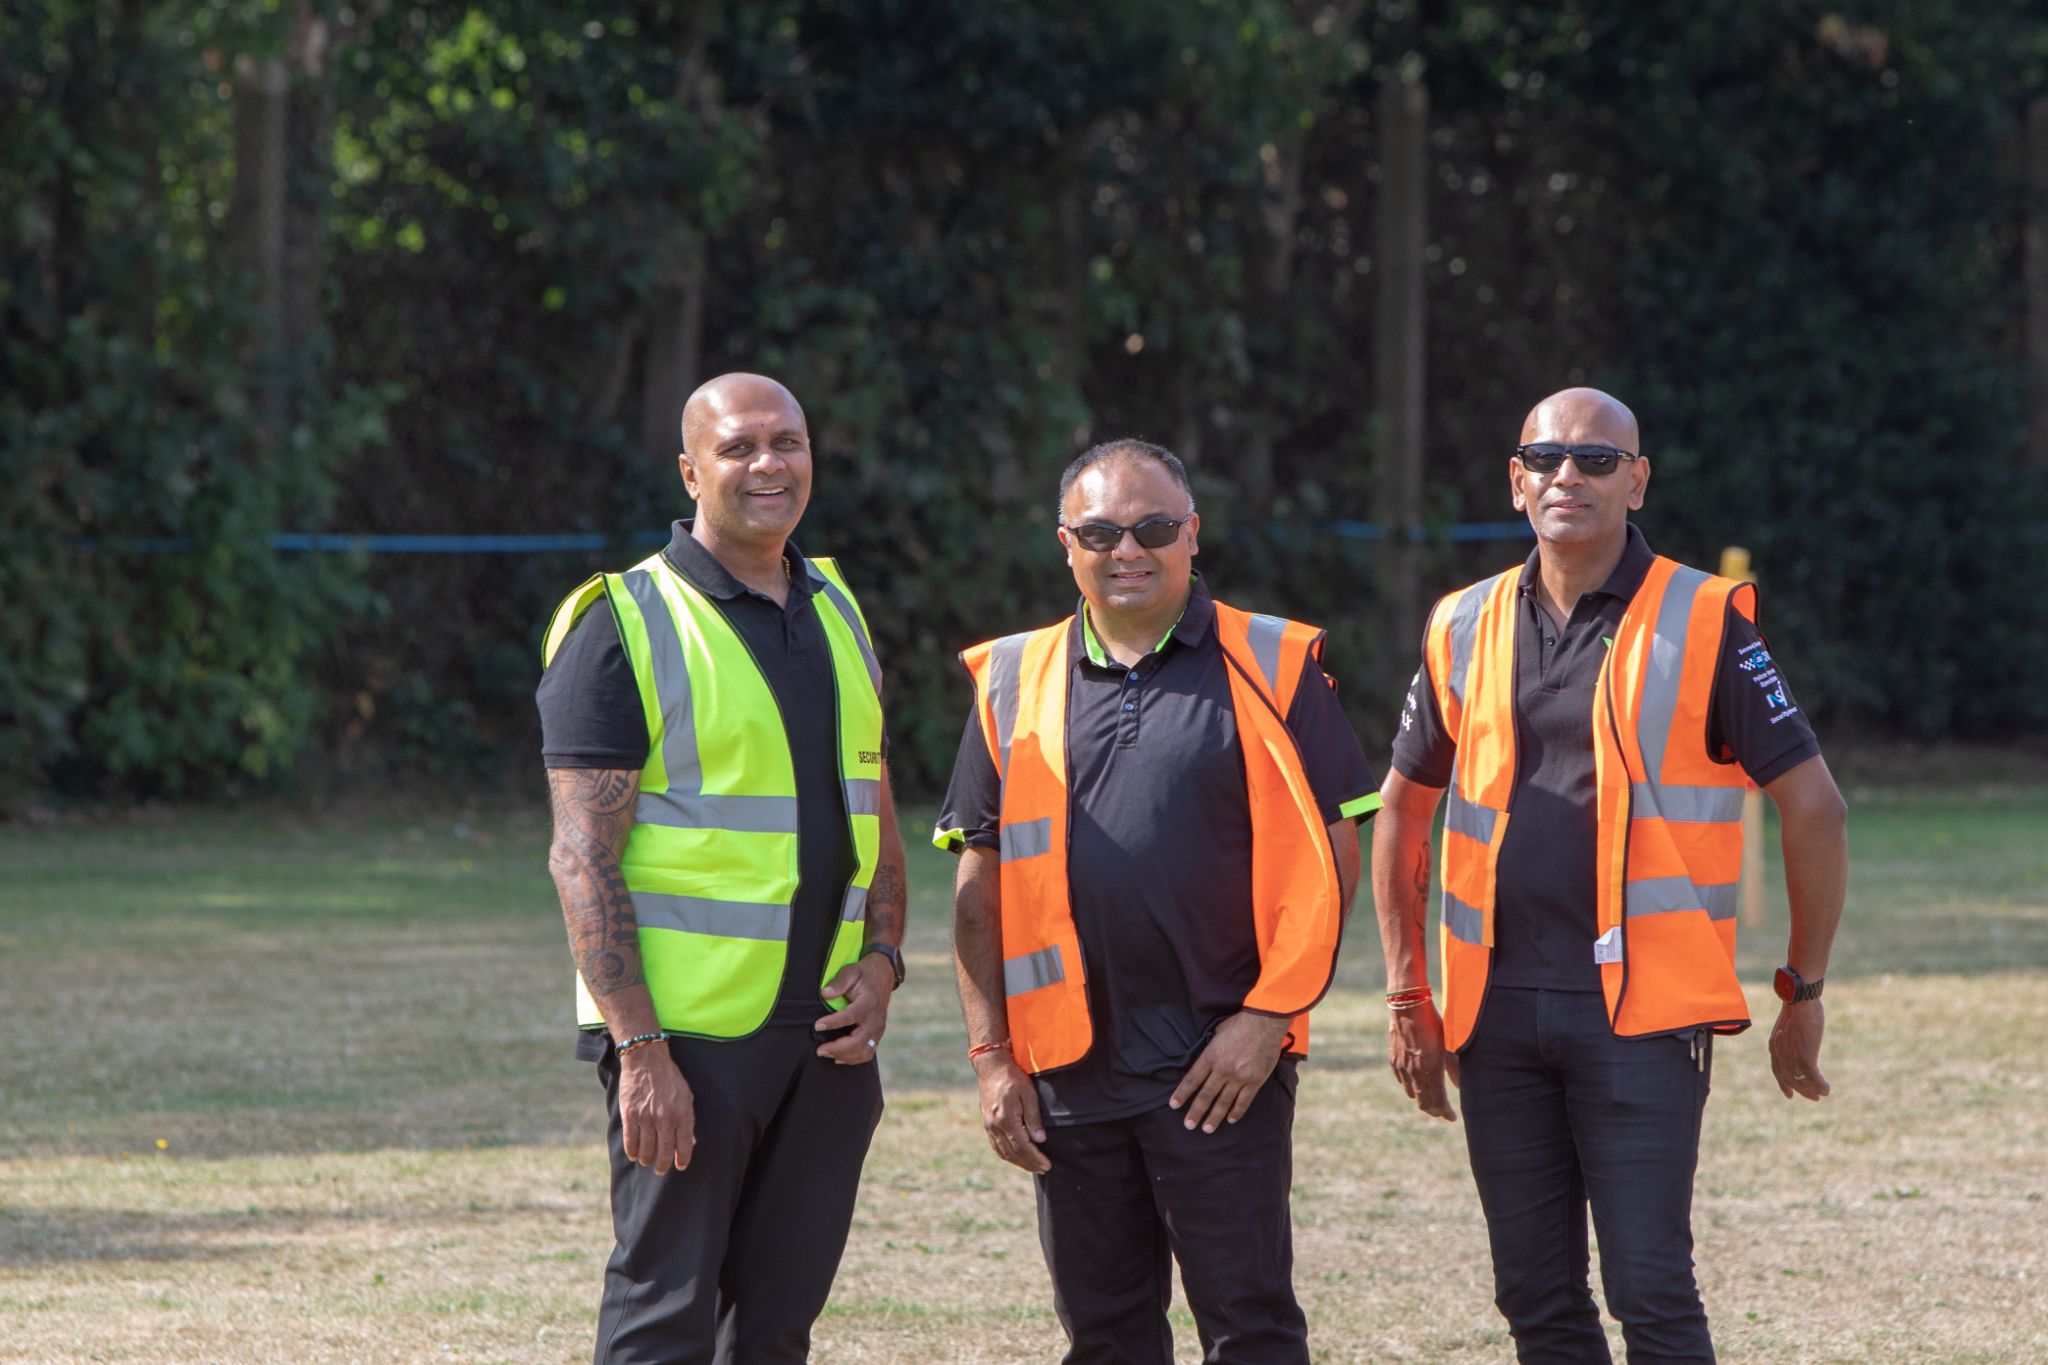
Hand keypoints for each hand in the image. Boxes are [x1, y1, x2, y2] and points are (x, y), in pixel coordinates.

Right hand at [617, 1043, 694, 1174]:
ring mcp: (646, 1118)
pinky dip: (632, 1152)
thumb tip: (691, 1141)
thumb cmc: (669, 1078)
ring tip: (647, 1160)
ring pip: (646, 1150)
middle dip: (663, 1165)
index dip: (682, 1160)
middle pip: (664, 1152)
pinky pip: (630, 1141)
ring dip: (646, 1159)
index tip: (680, 1166)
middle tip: (661, 1170)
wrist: (646, 1060)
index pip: (685, 1145)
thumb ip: (688, 1119)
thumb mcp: (686, 1096)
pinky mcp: (630, 1115)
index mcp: (682, 1113)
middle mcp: (665, 1118)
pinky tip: (634, 1154)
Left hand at [814, 952, 894, 1063]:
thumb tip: (824, 993)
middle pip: (859, 1040)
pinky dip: (853, 1059)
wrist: (882, 976)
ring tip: (826, 1053)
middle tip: (819, 1050)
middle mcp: (876, 1018)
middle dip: (837, 1048)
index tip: (817, 1026)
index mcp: (870, 1001)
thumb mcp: (850, 971)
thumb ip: (838, 982)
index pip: (852, 1016)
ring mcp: (878, 1029)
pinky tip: (838, 1057)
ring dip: (844, 1056)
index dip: (834, 1023)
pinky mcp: (877, 1035)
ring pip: (864, 1051)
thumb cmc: (863, 975)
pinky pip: (868, 1052)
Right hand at [974, 1051, 1049, 1172]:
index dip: (1036, 1158)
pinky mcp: (986, 1124)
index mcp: (1006, 1119)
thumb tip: (1040, 1139)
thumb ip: (1033, 1118)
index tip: (1047, 1165)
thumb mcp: (1029, 1094)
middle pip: (1013, 1153)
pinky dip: (1007, 1155)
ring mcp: (989, 1126)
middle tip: (1044, 1169)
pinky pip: (996, 1146)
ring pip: (1003, 1152)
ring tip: (1033, 1166)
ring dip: (1019, 1162)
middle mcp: (995, 1126)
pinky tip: (1017, 1157)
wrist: (991, 1067)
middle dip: (1030, 1164)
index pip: (1023, 1146)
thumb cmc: (1013, 1078)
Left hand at [1169, 1011, 1290, 1132]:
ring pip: (1223, 1102)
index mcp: (1210, 1056)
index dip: (1182, 1094)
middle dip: (1196, 1112)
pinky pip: (1244, 1101)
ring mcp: (1239, 1077)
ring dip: (1214, 1117)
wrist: (1265, 1022)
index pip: (1192, 1080)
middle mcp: (1222, 1070)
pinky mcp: (1255, 1081)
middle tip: (1188, 1125)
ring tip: (1206, 1129)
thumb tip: (1206, 1058)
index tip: (1174, 1105)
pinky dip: (1236, 1112)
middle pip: (1206, 1095)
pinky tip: (1230, 1120)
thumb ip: (1211, 1048)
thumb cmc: (1240, 1023)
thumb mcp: (1217, 1032)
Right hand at [1387, 1000, 1457, 1121]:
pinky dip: (1410, 1086)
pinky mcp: (1393, 1059)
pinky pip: (1401, 1080)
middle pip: (1423, 1102)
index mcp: (1430, 1071)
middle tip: (1442, 1112)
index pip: (1438, 1101)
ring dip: (1422, 1099)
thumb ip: (1455, 1067)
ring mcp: (1401, 1067)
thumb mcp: (1450, 1044)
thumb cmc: (1433, 1023)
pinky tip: (1416, 1083)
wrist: (1408, 1006)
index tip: (1452, 1117)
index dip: (1445, 1112)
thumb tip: (1460, 1086)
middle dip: (1434, 1110)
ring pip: (1411, 1093)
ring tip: (1431, 1099)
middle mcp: (1414, 1073)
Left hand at [1769, 999, 1830, 1100]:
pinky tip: (1827, 1089)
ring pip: (1801, 1081)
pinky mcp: (1805, 1056)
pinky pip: (1813, 1078)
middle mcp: (1780, 1054)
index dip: (1783, 1084)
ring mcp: (1792, 1056)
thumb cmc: (1797, 1007)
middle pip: (1789, 1079)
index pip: (1777, 1070)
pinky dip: (1820, 1085)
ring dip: (1812, 1090)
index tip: (1790, 1094)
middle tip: (1814, 1098)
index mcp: (1774, 1046)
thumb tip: (1799, 1039)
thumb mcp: (1790, 1024)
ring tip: (1822, 1094)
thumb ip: (1791, 1037)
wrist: (1799, 1000)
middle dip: (1801, 1091)